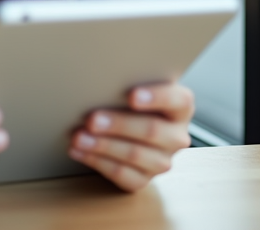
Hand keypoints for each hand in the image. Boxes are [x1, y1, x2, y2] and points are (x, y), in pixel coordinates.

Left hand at [67, 83, 193, 191]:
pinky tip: (79, 152)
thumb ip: (127, 83)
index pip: (178, 100)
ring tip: (78, 137)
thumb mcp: (133, 87)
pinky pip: (123, 174)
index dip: (157, 97)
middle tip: (91, 119)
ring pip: (135, 155)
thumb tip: (99, 81)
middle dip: (119, 124)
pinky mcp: (144, 179)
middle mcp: (176, 136)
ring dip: (103, 146)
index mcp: (180, 107)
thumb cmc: (128, 101)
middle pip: (151, 130)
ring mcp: (162, 160)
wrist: (126, 128)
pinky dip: (97, 162)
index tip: (132, 96)